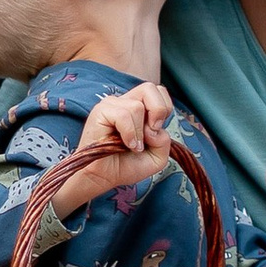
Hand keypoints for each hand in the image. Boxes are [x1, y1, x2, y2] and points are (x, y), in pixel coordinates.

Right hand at [52, 81, 175, 213]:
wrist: (104, 178)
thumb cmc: (126, 165)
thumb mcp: (157, 157)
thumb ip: (164, 140)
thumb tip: (154, 127)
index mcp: (138, 107)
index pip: (158, 91)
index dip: (164, 108)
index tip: (157, 129)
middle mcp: (124, 102)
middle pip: (149, 88)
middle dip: (158, 111)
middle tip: (152, 132)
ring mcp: (111, 105)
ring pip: (137, 106)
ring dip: (140, 132)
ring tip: (132, 146)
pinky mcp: (101, 112)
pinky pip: (123, 115)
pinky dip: (129, 133)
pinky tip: (126, 144)